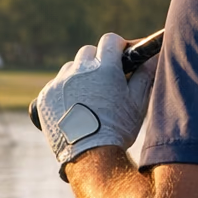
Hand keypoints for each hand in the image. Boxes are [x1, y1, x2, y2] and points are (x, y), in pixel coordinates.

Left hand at [34, 33, 157, 179]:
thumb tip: (153, 57)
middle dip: (97, 60)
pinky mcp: (44, 97)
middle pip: (88, 52)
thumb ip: (145, 75)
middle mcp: (80, 70)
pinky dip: (63, 91)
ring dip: (79, 75)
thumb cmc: (118, 129)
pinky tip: (72, 107)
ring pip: (70, 68)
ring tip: (87, 96)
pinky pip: (55, 85)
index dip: (117, 45)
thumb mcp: (137, 102)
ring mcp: (60, 83)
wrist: (91, 156)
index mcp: (105, 68)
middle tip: (105, 79)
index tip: (121, 54)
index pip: (110, 41)